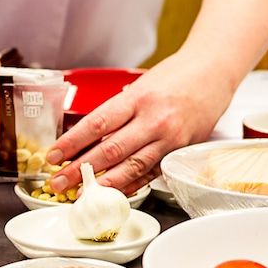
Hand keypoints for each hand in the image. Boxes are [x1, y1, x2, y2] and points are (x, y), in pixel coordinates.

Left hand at [46, 56, 232, 193]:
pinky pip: (151, 173)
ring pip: (131, 167)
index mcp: (137, 98)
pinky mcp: (180, 152)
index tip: (53, 156)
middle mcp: (153, 120)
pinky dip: (131, 185)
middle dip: (80, 170)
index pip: (97, 124)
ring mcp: (169, 138)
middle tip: (59, 183)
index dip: (72, 143)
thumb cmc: (175, 77)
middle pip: (109, 150)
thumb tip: (88, 138)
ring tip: (82, 195)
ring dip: (103, 184)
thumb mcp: (140, 85)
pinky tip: (113, 193)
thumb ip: (118, 111)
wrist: (214, 73)